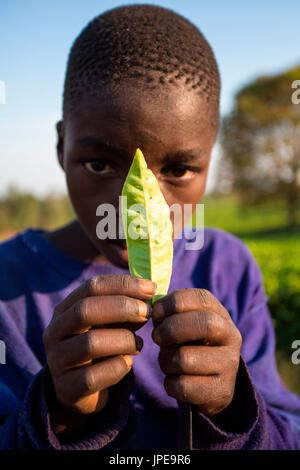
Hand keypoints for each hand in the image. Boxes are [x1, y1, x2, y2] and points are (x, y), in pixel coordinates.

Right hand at [43, 274, 155, 432]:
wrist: (81, 391)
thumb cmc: (102, 347)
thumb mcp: (111, 324)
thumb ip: (127, 310)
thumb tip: (149, 298)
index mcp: (64, 309)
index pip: (91, 286)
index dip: (123, 285)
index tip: (151, 288)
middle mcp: (54, 332)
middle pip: (85, 310)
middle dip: (122, 307)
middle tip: (148, 313)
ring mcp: (57, 360)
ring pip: (90, 343)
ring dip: (124, 340)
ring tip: (139, 344)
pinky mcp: (66, 388)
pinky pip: (93, 376)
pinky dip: (118, 367)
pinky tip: (128, 363)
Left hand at [151, 289, 241, 415]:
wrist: (212, 386)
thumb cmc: (190, 346)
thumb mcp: (185, 325)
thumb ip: (170, 314)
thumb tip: (151, 310)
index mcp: (220, 314)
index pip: (201, 298)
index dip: (173, 303)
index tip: (155, 313)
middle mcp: (231, 336)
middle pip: (204, 324)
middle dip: (171, 329)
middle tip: (156, 337)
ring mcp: (230, 364)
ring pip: (185, 358)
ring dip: (165, 360)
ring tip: (167, 361)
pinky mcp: (222, 390)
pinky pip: (183, 386)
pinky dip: (170, 383)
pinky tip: (175, 380)